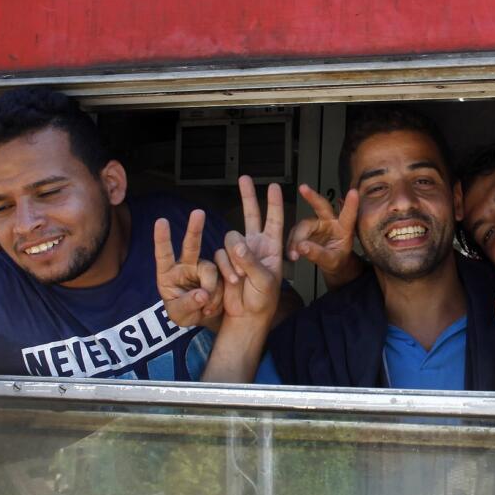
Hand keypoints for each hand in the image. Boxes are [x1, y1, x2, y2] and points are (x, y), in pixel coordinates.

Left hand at [154, 209, 223, 329]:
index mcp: (168, 273)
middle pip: (191, 245)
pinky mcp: (219, 274)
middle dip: (194, 229)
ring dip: (211, 290)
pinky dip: (219, 295)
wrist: (202, 318)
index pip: (163, 254)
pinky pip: (223, 279)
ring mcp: (203, 269)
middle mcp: (186, 266)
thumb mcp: (179, 315)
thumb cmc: (183, 313)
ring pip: (211, 270)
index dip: (162, 238)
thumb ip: (188, 304)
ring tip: (207, 309)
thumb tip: (203, 294)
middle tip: (198, 212)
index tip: (161, 221)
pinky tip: (213, 307)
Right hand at [215, 176, 284, 324]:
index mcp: (272, 248)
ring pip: (230, 238)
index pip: (275, 221)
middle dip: (247, 197)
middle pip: (251, 215)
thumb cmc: (263, 301)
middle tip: (244, 178)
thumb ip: (251, 261)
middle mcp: (255, 246)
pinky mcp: (224, 261)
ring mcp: (239, 253)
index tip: (274, 186)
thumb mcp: (264, 281)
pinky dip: (225, 266)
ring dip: (234, 256)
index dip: (274, 204)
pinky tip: (233, 280)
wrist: (246, 316)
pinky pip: (219, 254)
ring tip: (241, 277)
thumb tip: (237, 245)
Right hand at [286, 185, 362, 286]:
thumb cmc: (337, 260)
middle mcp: (330, 222)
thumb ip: (318, 254)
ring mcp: (317, 224)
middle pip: (321, 207)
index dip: (351, 204)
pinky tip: (292, 252)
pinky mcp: (306, 229)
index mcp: (344, 229)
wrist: (333, 265)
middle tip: (303, 188)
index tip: (354, 192)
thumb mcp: (331, 261)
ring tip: (294, 253)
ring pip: (303, 225)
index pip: (348, 215)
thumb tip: (302, 247)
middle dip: (312, 196)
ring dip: (296, 238)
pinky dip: (292, 243)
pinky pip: (296, 233)